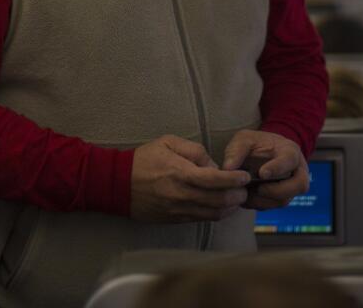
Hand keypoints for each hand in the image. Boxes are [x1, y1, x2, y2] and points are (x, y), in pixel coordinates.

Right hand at [130, 135, 250, 222]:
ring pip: (212, 214)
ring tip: (237, 199)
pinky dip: (216, 214)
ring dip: (229, 208)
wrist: (118, 183)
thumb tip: (213, 165)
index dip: (234, 179)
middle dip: (236, 195)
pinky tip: (222, 207)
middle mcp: (181, 194)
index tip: (245, 177)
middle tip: (244, 189)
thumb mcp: (168, 142)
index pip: (215, 179)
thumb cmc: (144, 159)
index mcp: (180, 173)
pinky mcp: (175, 219)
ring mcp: (178, 210)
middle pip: (218, 200)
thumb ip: (195, 150)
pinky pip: (201, 219)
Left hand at [222, 129, 308, 210]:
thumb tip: (228, 168)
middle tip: (259, 189)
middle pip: (300, 185)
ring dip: (265, 200)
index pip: (290, 160)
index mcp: (290, 151)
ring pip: (285, 200)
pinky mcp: (280, 198)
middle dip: (278, 190)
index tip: (262, 174)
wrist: (258, 153)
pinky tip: (245, 198)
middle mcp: (296, 171)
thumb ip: (236, 150)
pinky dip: (258, 204)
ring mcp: (290, 187)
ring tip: (247, 194)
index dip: (278, 168)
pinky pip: (272, 206)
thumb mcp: (244, 140)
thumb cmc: (254, 144)